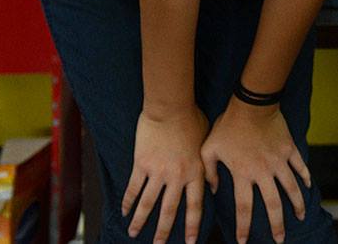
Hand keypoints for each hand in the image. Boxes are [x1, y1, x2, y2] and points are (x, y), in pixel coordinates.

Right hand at [123, 106, 207, 243]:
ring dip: (140, 221)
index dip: (191, 226)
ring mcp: (157, 172)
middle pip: (169, 210)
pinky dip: (128, 201)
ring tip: (133, 233)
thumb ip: (209, 167)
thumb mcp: (208, 144)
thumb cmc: (193, 121)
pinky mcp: (141, 164)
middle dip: (163, 231)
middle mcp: (177, 176)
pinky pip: (133, 188)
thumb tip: (214, 186)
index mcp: (195, 172)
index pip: (194, 206)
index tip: (189, 241)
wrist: (171, 107)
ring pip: (148, 203)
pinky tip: (123, 211)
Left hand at [201, 99, 310, 243]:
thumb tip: (212, 188)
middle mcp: (263, 172)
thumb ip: (209, 172)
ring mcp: (279, 161)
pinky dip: (305, 177)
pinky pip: (299, 166)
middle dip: (277, 225)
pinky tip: (307, 186)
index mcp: (243, 174)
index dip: (244, 227)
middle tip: (279, 239)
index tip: (243, 241)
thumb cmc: (228, 125)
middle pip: (273, 204)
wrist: (252, 104)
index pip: (244, 208)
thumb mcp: (209, 149)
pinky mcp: (289, 149)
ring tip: (300, 216)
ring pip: (291, 188)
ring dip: (297, 204)